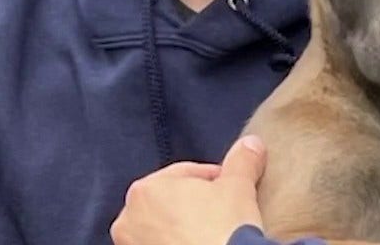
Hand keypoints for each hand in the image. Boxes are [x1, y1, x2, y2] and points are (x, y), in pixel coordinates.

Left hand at [110, 134, 266, 244]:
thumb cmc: (222, 231)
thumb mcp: (239, 187)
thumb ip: (242, 161)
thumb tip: (251, 145)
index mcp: (145, 190)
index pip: (184, 175)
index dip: (212, 179)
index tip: (230, 189)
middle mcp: (128, 221)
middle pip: (169, 203)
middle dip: (193, 205)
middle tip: (221, 213)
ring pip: (162, 230)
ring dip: (182, 229)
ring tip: (210, 234)